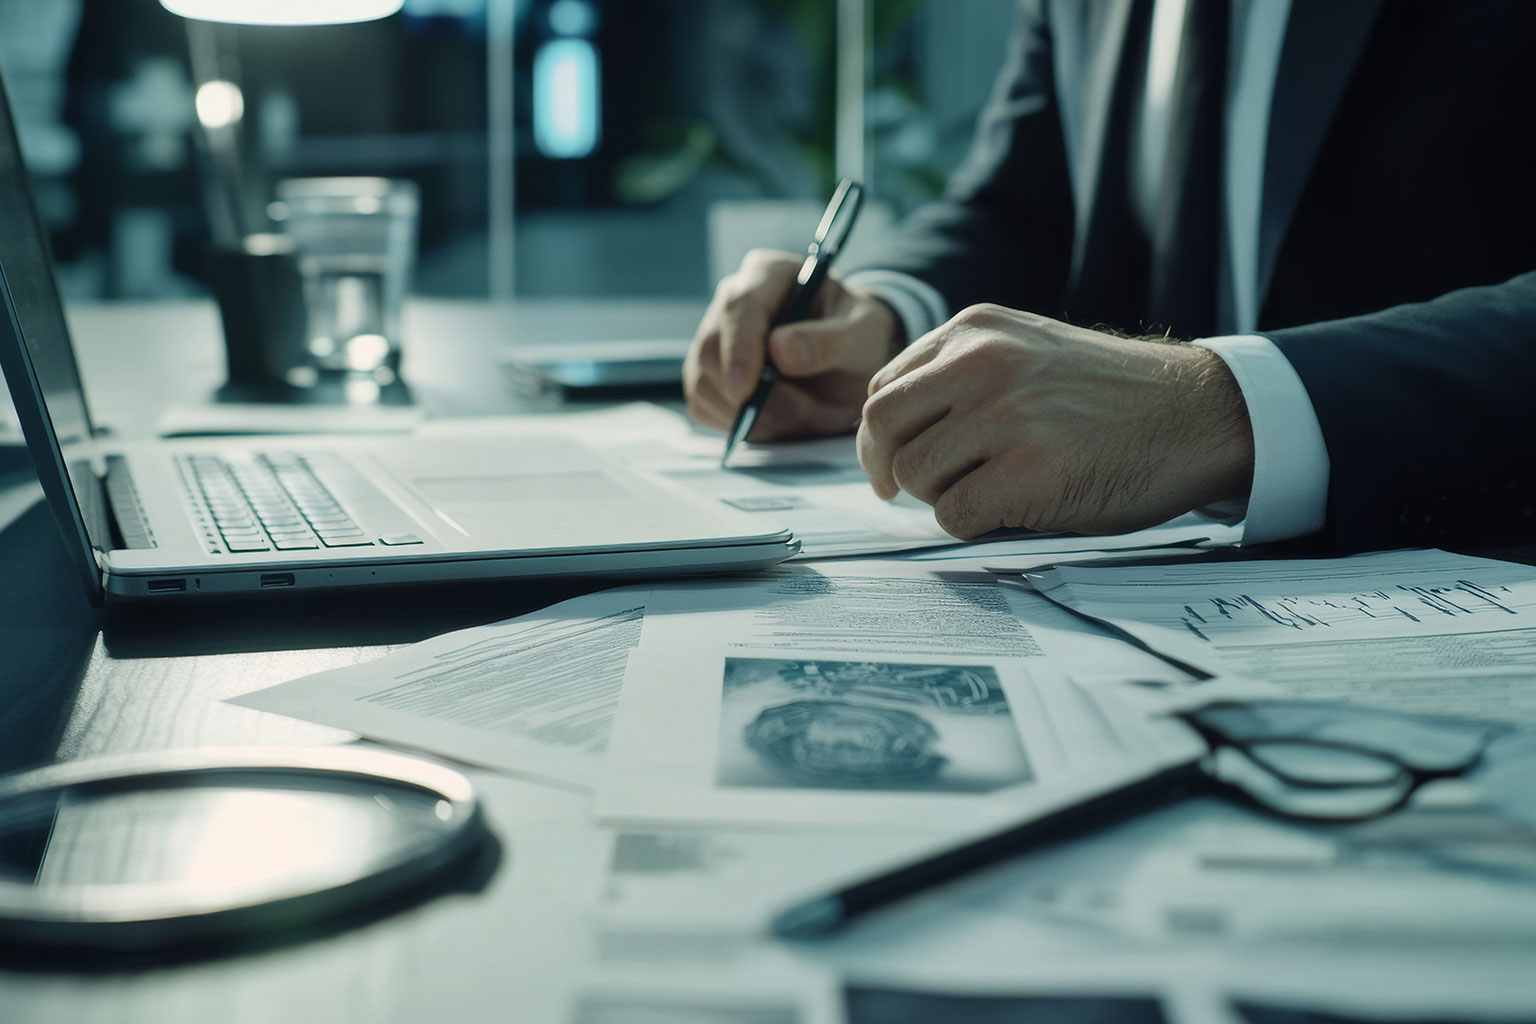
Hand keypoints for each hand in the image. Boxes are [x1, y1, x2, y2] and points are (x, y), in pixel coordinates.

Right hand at [684, 249, 901, 440]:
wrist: (850, 363)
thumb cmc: (857, 337)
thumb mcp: (862, 334)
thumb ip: (827, 341)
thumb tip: (779, 350)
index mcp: (768, 274)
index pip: (740, 306)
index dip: (739, 350)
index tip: (745, 391)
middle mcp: (731, 301)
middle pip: (710, 350)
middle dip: (747, 396)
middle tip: (798, 418)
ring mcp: (714, 339)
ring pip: (703, 384)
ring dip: (749, 416)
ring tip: (803, 417)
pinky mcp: (708, 376)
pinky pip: (705, 407)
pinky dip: (738, 426)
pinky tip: (777, 421)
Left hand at [856, 304, 1254, 537]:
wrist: (1197, 414)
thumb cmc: (1114, 395)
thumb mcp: (1030, 352)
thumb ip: (965, 375)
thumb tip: (897, 434)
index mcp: (977, 331)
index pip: (887, 386)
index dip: (883, 433)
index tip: (893, 459)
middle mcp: (982, 365)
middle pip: (884, 427)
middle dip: (890, 467)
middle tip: (910, 493)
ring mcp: (1004, 418)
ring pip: (916, 475)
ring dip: (942, 497)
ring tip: (991, 490)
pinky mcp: (1027, 473)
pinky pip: (955, 515)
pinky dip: (974, 524)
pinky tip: (1013, 510)